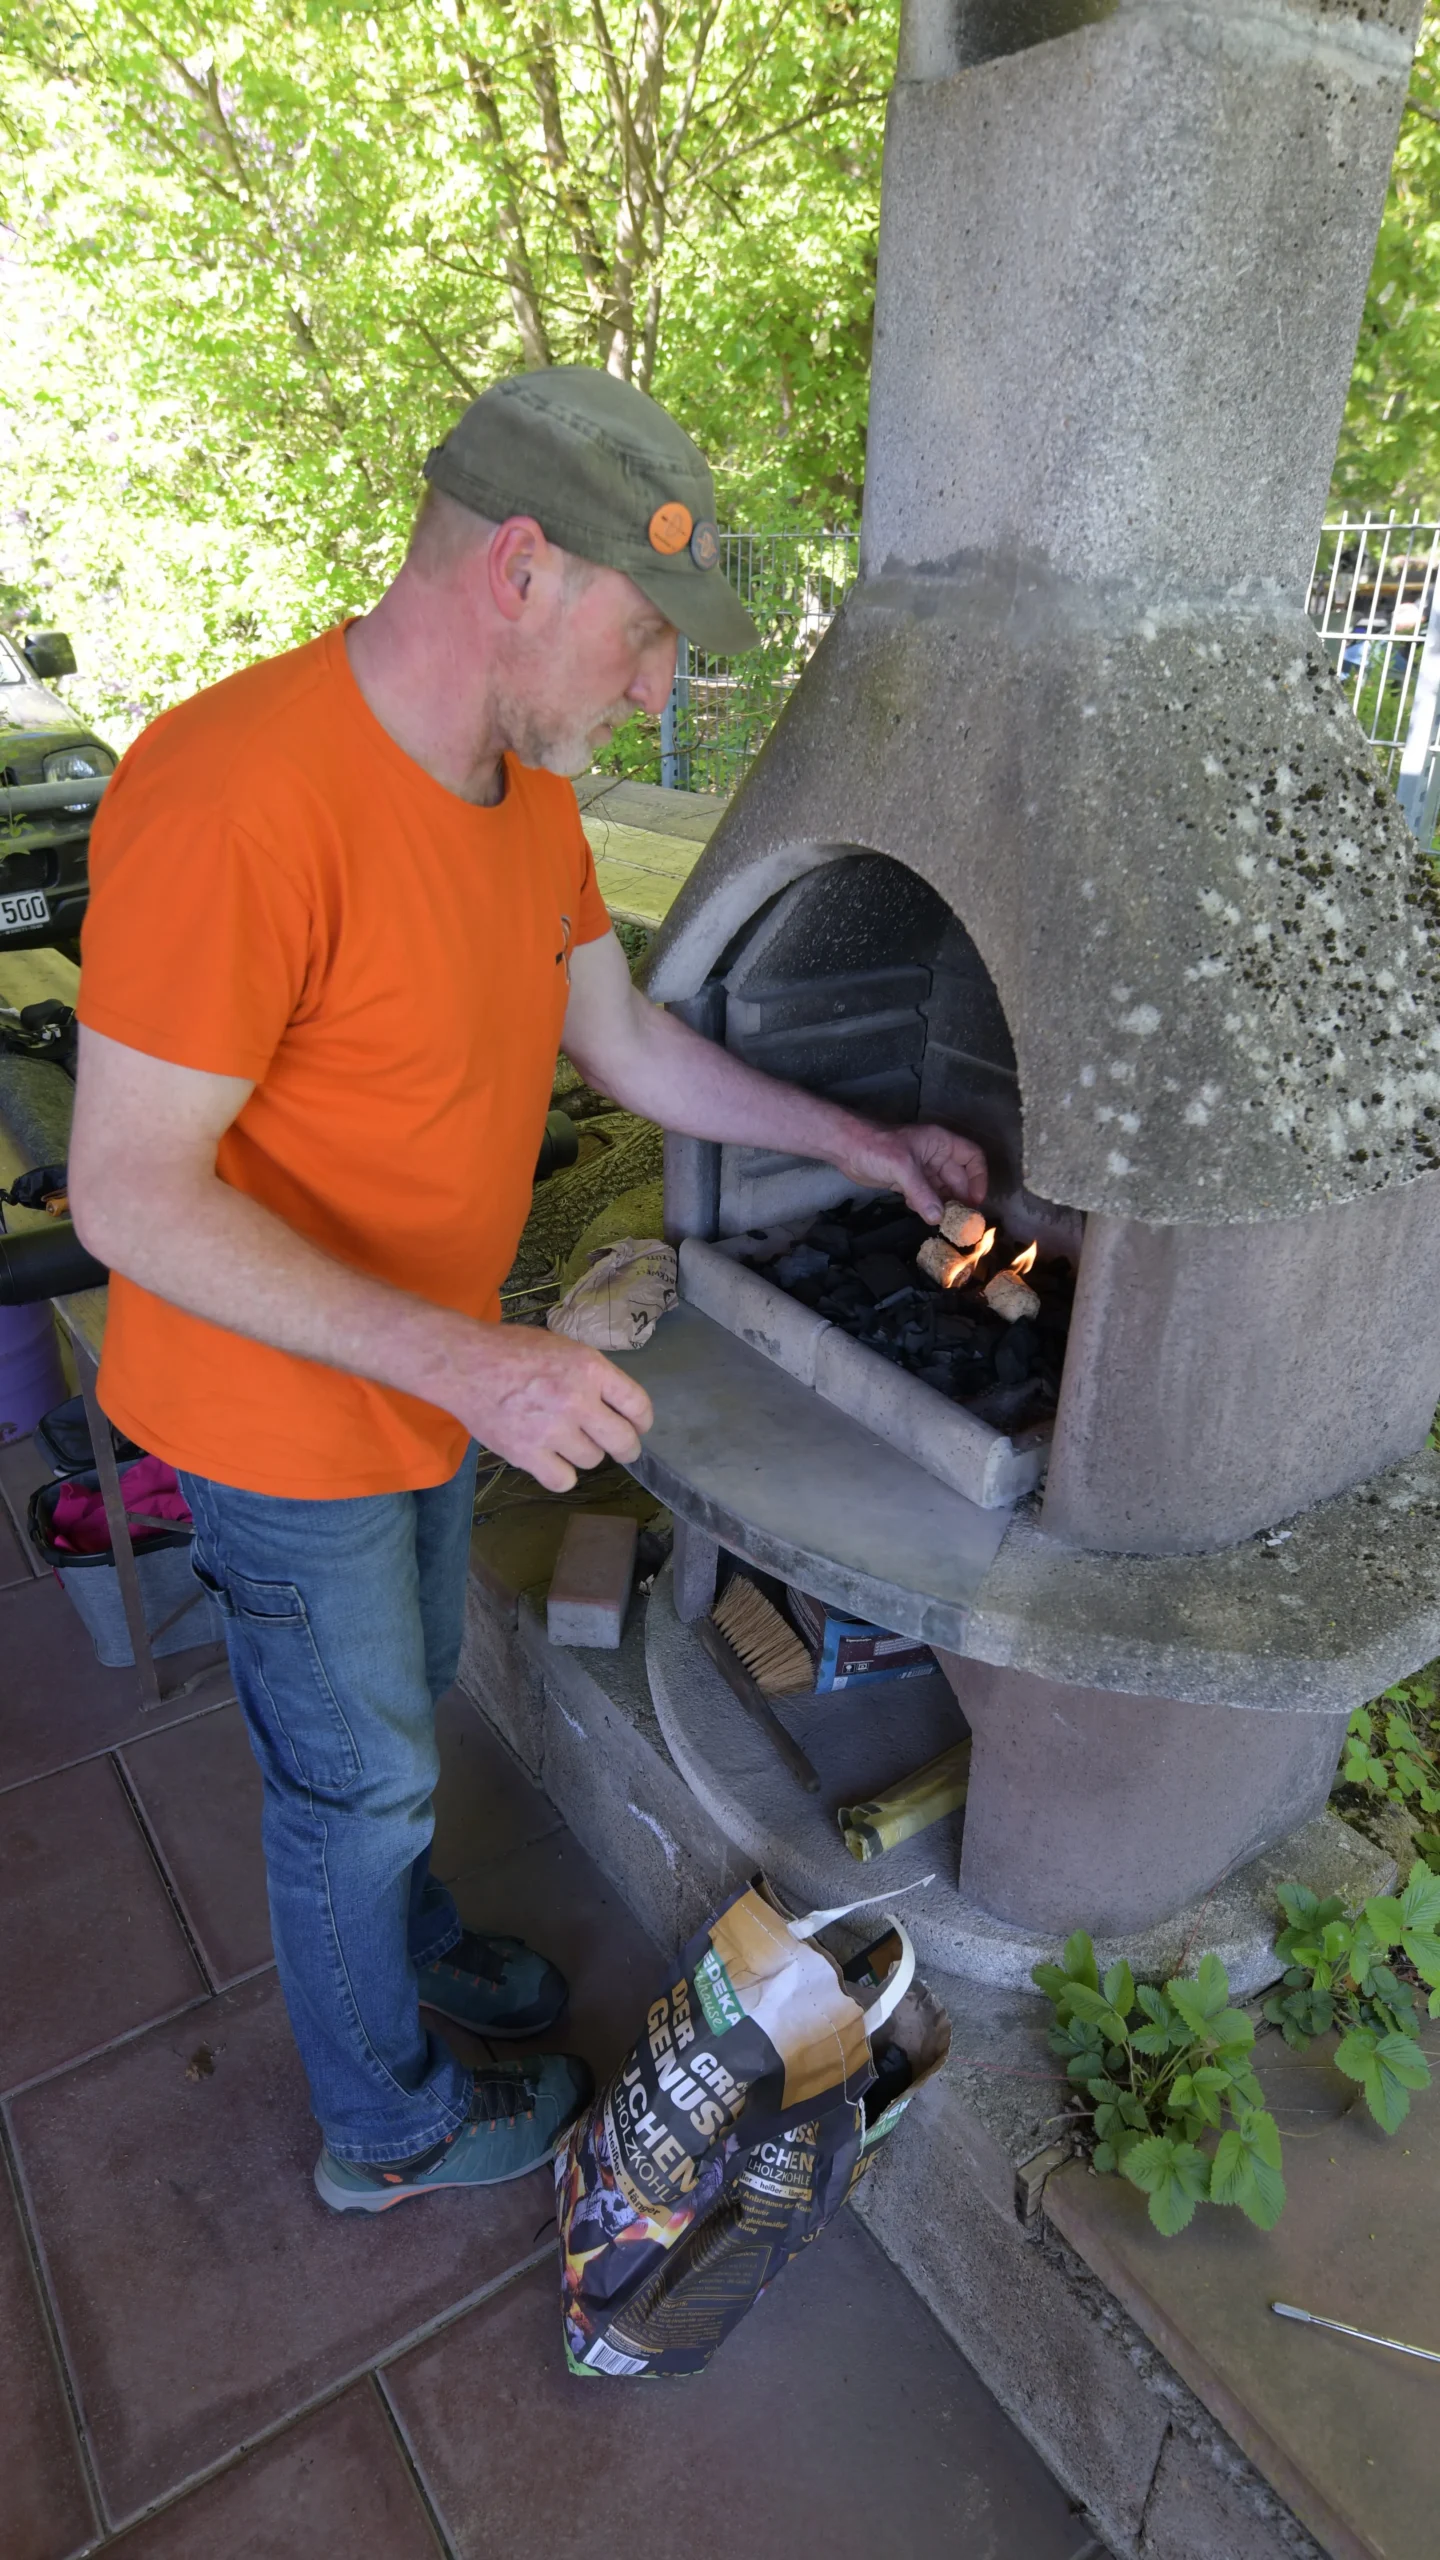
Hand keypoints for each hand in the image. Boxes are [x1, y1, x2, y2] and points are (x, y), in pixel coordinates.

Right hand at [449, 1321, 654, 1493]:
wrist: (464, 1364)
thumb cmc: (511, 1349)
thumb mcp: (562, 1347)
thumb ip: (591, 1374)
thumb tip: (615, 1402)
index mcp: (589, 1368)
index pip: (638, 1405)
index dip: (642, 1420)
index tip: (637, 1426)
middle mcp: (577, 1400)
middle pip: (623, 1441)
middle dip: (627, 1447)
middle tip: (620, 1448)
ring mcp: (552, 1430)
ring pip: (593, 1460)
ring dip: (585, 1454)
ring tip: (567, 1442)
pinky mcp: (527, 1454)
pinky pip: (564, 1480)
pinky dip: (561, 1474)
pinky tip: (553, 1462)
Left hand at [829, 1119, 988, 1224]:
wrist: (846, 1148)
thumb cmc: (875, 1147)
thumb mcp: (902, 1168)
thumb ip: (921, 1193)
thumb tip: (938, 1218)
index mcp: (940, 1143)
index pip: (972, 1157)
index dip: (979, 1178)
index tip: (975, 1201)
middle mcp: (935, 1155)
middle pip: (959, 1178)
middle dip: (960, 1198)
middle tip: (961, 1221)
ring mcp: (921, 1169)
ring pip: (942, 1189)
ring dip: (943, 1205)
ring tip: (943, 1222)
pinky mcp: (907, 1181)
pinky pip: (926, 1196)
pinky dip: (926, 1206)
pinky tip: (920, 1213)